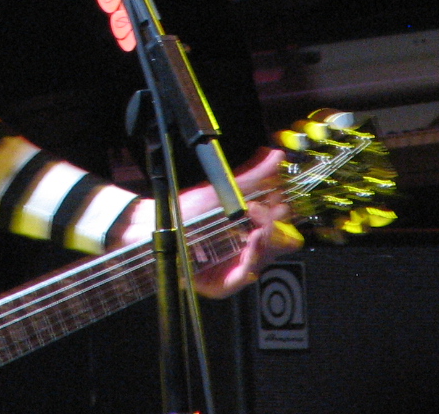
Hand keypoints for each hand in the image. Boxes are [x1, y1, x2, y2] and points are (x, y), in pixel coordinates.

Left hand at [114, 148, 302, 298]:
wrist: (157, 226)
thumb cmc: (187, 212)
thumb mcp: (220, 191)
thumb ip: (252, 177)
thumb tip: (275, 156)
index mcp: (250, 230)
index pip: (279, 226)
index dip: (281, 215)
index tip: (278, 201)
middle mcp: (246, 250)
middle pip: (276, 245)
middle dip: (274, 228)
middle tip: (262, 212)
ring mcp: (235, 267)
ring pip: (262, 261)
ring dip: (263, 243)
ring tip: (257, 228)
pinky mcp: (222, 283)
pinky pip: (242, 278)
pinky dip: (248, 263)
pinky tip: (249, 250)